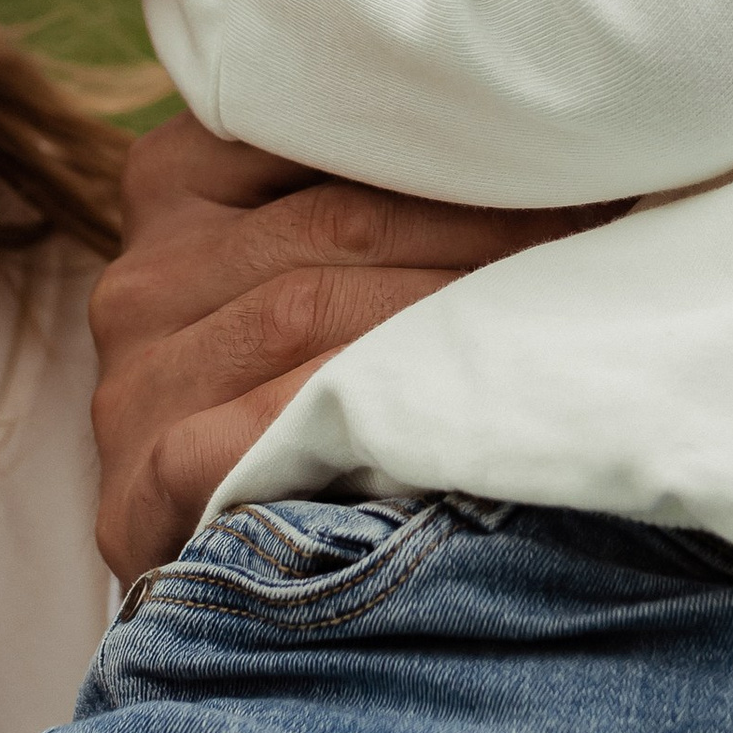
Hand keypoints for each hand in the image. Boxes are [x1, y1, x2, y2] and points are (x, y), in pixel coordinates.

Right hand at [90, 116, 607, 584]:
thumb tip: (532, 139)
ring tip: (561, 303)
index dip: (447, 144)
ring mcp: (133, 381)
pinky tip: (462, 406)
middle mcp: (141, 276)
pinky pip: (276, 420)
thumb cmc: (304, 407)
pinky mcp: (146, 479)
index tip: (560, 148)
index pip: (312, 129)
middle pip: (336, 223)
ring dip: (453, 310)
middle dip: (482, 227)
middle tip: (600, 226)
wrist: (230, 603)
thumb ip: (368, 196)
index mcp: (174, 187)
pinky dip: (376, 409)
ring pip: (311, 310)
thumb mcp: (319, 271)